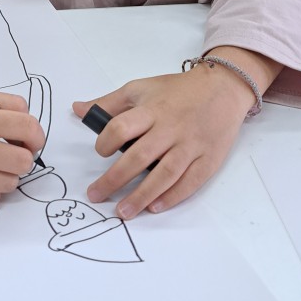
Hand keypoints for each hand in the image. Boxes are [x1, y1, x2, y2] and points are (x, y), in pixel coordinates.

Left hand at [73, 64, 256, 218]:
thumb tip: (78, 109)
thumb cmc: (177, 91)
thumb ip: (109, 102)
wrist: (223, 88)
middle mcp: (171, 128)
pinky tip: (154, 207)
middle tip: (96, 195)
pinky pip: (189, 182)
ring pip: (164, 174)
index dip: (105, 142)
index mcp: (152, 110)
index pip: (121, 128)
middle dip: (114, 179)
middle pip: (139, 157)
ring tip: (123, 212)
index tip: (100, 152)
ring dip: (142, 196)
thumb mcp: (141, 88)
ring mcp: (191, 145)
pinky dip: (172, 197)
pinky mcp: (208, 159)